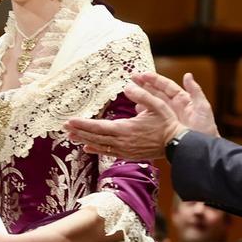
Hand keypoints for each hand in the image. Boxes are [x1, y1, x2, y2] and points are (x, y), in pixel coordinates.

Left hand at [64, 76, 188, 160]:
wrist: (177, 144)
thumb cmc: (167, 123)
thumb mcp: (157, 105)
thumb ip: (142, 94)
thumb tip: (127, 86)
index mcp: (126, 129)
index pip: (99, 127)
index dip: (83, 124)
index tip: (69, 121)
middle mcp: (122, 142)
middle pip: (95, 137)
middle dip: (79, 131)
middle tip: (64, 127)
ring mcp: (124, 150)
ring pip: (99, 145)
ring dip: (84, 140)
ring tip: (71, 136)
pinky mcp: (128, 155)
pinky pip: (108, 153)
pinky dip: (96, 149)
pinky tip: (87, 147)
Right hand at [133, 71, 217, 136]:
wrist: (200, 148)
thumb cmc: (205, 128)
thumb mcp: (203, 108)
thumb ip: (195, 91)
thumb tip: (188, 75)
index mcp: (182, 99)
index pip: (166, 86)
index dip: (155, 80)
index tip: (143, 75)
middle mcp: (173, 106)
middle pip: (156, 92)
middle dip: (144, 85)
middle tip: (132, 79)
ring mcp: (167, 116)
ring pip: (152, 103)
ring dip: (142, 97)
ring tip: (131, 93)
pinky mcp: (162, 126)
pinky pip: (151, 116)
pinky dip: (143, 112)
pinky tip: (136, 109)